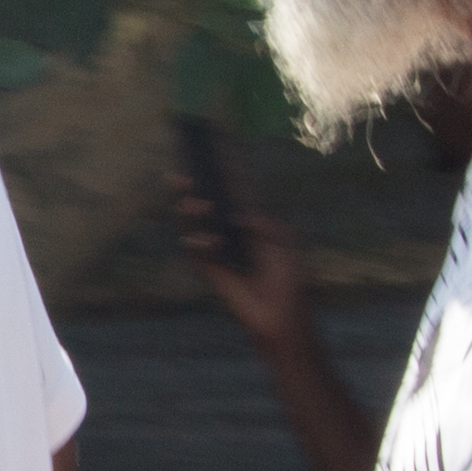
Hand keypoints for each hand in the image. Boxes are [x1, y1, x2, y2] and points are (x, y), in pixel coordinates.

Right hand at [180, 176, 317, 351]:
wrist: (282, 315)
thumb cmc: (289, 279)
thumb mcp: (286, 244)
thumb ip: (264, 225)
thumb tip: (237, 216)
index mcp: (251, 222)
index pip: (231, 194)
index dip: (218, 175)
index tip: (203, 155)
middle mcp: (231, 232)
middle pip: (206, 205)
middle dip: (192, 190)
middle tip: (182, 179)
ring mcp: (219, 250)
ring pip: (195, 225)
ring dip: (192, 212)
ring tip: (200, 206)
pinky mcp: (211, 270)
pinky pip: (195, 251)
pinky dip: (198, 243)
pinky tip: (210, 242)